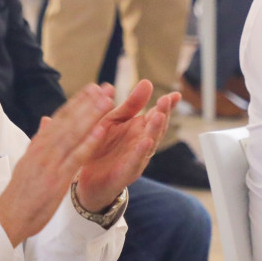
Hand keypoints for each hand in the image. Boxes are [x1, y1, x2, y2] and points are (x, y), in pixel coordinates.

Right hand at [0, 85, 116, 246]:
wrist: (9, 217)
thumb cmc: (20, 193)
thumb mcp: (28, 161)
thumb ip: (39, 141)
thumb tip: (45, 119)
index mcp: (38, 145)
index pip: (59, 118)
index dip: (77, 102)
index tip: (91, 88)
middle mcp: (44, 149)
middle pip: (69, 121)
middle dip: (88, 103)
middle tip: (105, 87)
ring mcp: (50, 162)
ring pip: (73, 133)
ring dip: (91, 115)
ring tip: (106, 100)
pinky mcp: (57, 178)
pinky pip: (76, 157)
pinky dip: (88, 142)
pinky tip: (101, 130)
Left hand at [75, 80, 177, 210]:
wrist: (85, 178)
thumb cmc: (102, 146)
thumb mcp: (114, 120)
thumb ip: (131, 104)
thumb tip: (146, 82)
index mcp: (139, 129)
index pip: (157, 115)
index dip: (167, 106)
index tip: (176, 95)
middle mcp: (142, 144)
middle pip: (156, 128)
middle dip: (162, 114)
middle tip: (166, 101)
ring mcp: (136, 159)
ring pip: (149, 145)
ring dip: (155, 131)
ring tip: (159, 116)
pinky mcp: (125, 174)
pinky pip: (134, 162)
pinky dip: (141, 153)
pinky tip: (146, 142)